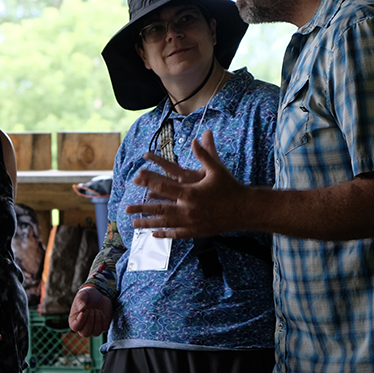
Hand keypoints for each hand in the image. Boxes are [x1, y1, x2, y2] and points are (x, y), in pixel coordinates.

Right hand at [68, 286, 111, 337]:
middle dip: (90, 321)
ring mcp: (93, 328)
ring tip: (96, 310)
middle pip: (85, 333)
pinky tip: (101, 312)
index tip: (84, 312)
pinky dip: (103, 320)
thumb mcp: (83, 294)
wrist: (100, 295)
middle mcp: (83, 326)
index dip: (80, 321)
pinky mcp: (103, 327)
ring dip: (97, 320)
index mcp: (74, 320)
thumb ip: (80, 300)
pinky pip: (104, 329)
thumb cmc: (88, 295)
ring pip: (96, 333)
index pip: (75, 327)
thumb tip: (81, 308)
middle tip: (91, 310)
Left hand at [126, 130, 245, 237]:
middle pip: (160, 208)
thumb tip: (197, 138)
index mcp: (190, 192)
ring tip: (134, 225)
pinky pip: (178, 233)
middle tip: (127, 208)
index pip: (164, 186)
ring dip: (148, 224)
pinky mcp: (197, 231)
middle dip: (142, 209)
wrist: (246, 209)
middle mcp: (188, 208)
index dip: (148, 181)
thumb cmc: (230, 187)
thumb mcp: (217, 169)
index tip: (136, 179)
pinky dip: (165, 234)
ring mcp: (192, 222)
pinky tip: (155, 234)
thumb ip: (204, 154)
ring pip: (165, 224)